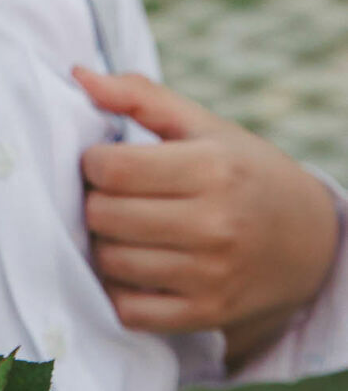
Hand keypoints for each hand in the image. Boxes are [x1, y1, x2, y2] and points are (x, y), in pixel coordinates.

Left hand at [74, 68, 339, 366]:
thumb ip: (139, 96)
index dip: (92, 162)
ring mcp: (210, 276)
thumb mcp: (203, 126)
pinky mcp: (206, 314)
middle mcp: (214, 225)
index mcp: (211, 169)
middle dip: (94, 201)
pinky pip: (129, 311)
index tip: (105, 161)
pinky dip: (118, 289)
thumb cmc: (244, 172)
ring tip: (121, 228)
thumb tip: (80, 76)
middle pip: (104, 216)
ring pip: (110, 262)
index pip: (111, 169)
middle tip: (110, 196)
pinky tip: (132, 266)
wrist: (310, 240)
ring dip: (103, 244)